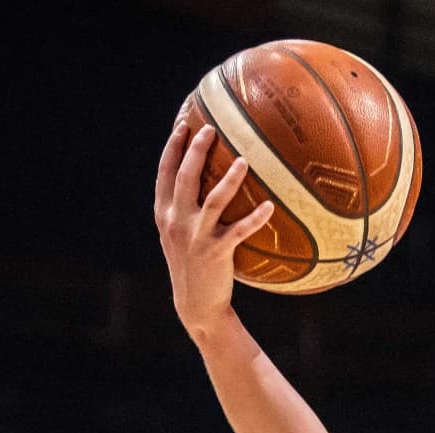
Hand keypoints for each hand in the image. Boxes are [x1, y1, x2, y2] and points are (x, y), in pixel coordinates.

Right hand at [153, 121, 274, 339]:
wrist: (196, 305)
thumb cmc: (193, 266)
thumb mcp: (180, 236)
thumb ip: (185, 210)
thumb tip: (204, 183)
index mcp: (165, 214)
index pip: (165, 173)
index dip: (172, 147)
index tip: (182, 124)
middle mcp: (176, 221)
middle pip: (185, 177)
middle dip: (195, 150)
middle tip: (210, 129)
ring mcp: (195, 236)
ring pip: (212, 199)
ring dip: (228, 178)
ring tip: (243, 160)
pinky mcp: (215, 252)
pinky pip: (239, 230)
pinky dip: (254, 218)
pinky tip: (269, 206)